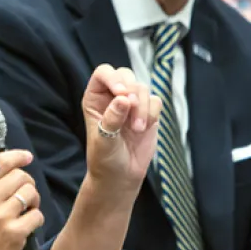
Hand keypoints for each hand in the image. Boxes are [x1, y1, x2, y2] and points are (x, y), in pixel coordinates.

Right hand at [0, 150, 44, 249]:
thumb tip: (9, 175)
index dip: (16, 156)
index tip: (26, 157)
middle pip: (20, 176)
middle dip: (27, 184)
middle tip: (25, 197)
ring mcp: (1, 216)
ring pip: (31, 193)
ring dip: (34, 201)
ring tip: (26, 211)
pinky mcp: (15, 232)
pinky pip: (37, 215)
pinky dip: (36, 220)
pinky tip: (28, 227)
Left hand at [81, 65, 162, 201]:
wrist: (121, 176)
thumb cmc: (104, 159)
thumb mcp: (103, 139)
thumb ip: (112, 118)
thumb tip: (123, 99)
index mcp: (95, 98)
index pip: (103, 73)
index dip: (113, 78)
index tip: (121, 94)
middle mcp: (113, 96)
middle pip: (126, 75)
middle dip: (132, 90)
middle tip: (132, 107)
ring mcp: (132, 103)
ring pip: (143, 87)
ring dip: (142, 106)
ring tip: (137, 128)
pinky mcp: (148, 112)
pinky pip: (155, 101)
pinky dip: (152, 113)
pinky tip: (143, 129)